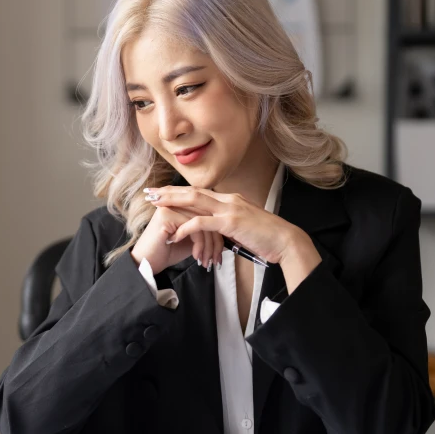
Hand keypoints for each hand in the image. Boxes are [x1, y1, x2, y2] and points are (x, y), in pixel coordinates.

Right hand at [130, 204, 224, 274]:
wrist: (147, 264)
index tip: (220, 254)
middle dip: (216, 241)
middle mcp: (177, 202)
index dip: (218, 233)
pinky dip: (199, 245)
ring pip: (203, 222)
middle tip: (217, 261)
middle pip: (208, 216)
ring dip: (209, 246)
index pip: (209, 213)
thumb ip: (207, 234)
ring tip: (208, 262)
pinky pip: (194, 227)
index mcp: (183, 204)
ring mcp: (171, 206)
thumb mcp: (193, 242)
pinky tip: (197, 258)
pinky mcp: (166, 215)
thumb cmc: (168, 253)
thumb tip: (228, 237)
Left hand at [145, 185, 322, 291]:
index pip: (199, 192)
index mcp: (230, 200)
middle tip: (149, 193)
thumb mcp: (242, 227)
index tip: (161, 192)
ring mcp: (230, 209)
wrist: (285, 241)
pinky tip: (175, 232)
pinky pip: (203, 222)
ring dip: (172, 201)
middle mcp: (228, 199)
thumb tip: (213, 230)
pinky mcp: (232, 222)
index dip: (178, 191)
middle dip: (168, 191)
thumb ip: (227, 224)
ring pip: (194, 200)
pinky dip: (187, 226)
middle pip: (192, 191)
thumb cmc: (266, 238)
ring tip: (154, 205)